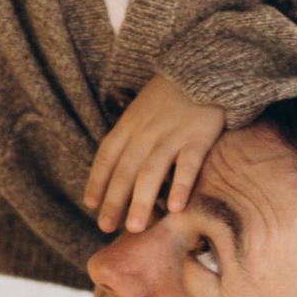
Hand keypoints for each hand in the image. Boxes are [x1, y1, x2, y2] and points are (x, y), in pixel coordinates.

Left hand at [85, 72, 225, 230]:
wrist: (205, 68)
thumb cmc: (172, 96)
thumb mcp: (142, 109)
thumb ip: (132, 136)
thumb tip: (121, 173)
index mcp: (130, 124)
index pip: (107, 155)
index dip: (97, 180)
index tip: (90, 205)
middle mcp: (147, 132)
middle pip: (126, 169)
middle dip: (114, 200)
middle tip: (105, 227)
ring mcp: (173, 134)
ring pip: (152, 171)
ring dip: (141, 201)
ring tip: (134, 228)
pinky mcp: (199, 137)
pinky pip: (188, 164)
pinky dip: (180, 186)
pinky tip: (174, 208)